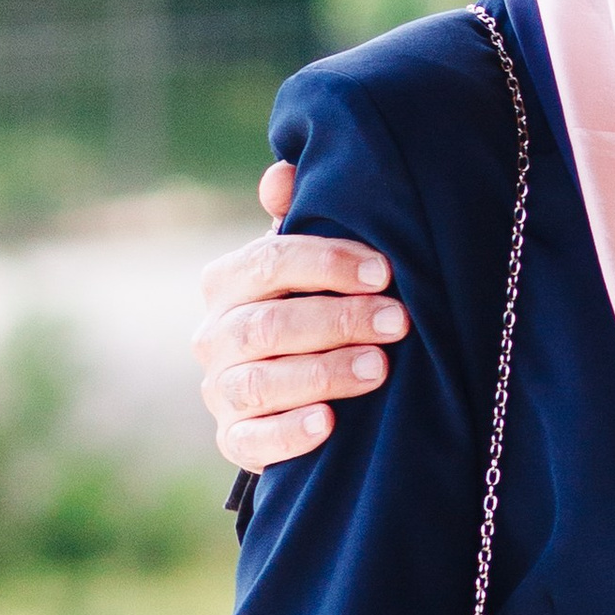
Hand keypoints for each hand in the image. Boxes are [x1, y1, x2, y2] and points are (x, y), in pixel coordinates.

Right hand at [196, 162, 407, 471]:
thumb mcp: (308, 261)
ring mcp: (221, 391)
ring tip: (380, 368)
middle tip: (399, 321)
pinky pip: (252, 442)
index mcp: (228, 282)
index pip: (268, 263)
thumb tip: (281, 172)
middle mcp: (215, 336)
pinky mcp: (234, 439)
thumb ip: (298, 219)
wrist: (296, 387)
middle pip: (269, 325)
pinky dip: (289, 433)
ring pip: (261, 382)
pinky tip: (328, 424)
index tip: (385, 271)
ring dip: (323, 373)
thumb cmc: (312, 304)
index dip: (327, 264)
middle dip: (338, 320)